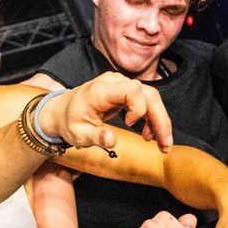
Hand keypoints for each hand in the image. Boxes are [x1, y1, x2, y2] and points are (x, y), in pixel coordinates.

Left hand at [41, 73, 171, 153]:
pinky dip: (152, 117)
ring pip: (151, 97)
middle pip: (148, 94)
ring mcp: (121, 85)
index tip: (129, 124)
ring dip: (159, 119)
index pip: (132, 91)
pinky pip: (146, 100)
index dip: (138, 108)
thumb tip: (111, 141)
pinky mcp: (125, 91)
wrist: (62, 112)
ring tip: (160, 143)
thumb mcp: (78, 135)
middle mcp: (114, 83)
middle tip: (165, 144)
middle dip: (160, 119)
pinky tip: (149, 134)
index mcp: (101, 90)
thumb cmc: (69, 122)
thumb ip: (95, 137)